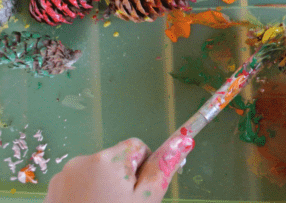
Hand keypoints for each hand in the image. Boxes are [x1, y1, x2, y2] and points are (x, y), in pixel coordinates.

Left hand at [45, 138, 175, 202]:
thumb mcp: (145, 201)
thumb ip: (161, 169)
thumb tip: (181, 142)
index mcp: (107, 160)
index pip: (137, 146)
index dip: (143, 168)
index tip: (138, 192)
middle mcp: (82, 161)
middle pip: (116, 161)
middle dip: (123, 180)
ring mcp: (63, 177)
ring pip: (97, 174)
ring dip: (104, 189)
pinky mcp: (52, 192)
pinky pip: (79, 185)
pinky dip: (87, 197)